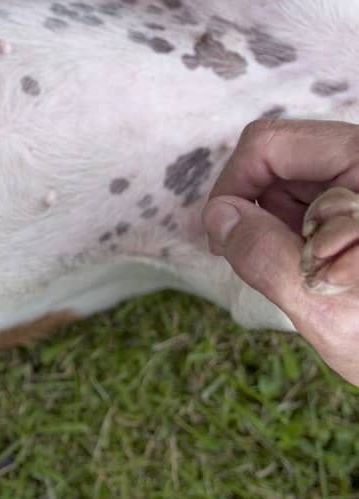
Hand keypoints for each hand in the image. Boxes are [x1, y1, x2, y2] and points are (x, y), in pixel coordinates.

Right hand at [203, 119, 358, 382]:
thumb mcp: (326, 305)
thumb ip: (265, 255)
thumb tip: (219, 217)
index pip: (271, 145)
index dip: (233, 188)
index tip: (223, 239)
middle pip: (283, 157)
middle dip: (255, 209)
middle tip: (251, 260)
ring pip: (295, 180)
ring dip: (277, 225)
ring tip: (297, 272)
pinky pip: (314, 200)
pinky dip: (298, 234)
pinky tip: (313, 269)